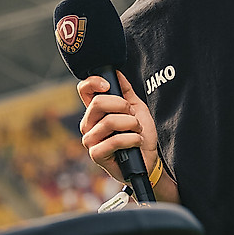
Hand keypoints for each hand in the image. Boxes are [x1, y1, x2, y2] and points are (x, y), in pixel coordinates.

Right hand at [77, 70, 158, 184]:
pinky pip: (114, 140)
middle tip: (133, 115)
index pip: (84, 90)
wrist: (149, 161)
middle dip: (122, 106)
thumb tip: (117, 73)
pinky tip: (136, 142)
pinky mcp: (96, 154)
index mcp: (96, 112)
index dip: (93, 82)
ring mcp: (90, 140)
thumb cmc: (140, 136)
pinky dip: (131, 139)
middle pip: (97, 103)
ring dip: (131, 124)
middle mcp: (89, 124)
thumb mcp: (137, 109)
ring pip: (109, 122)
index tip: (108, 84)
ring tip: (138, 131)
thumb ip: (126, 92)